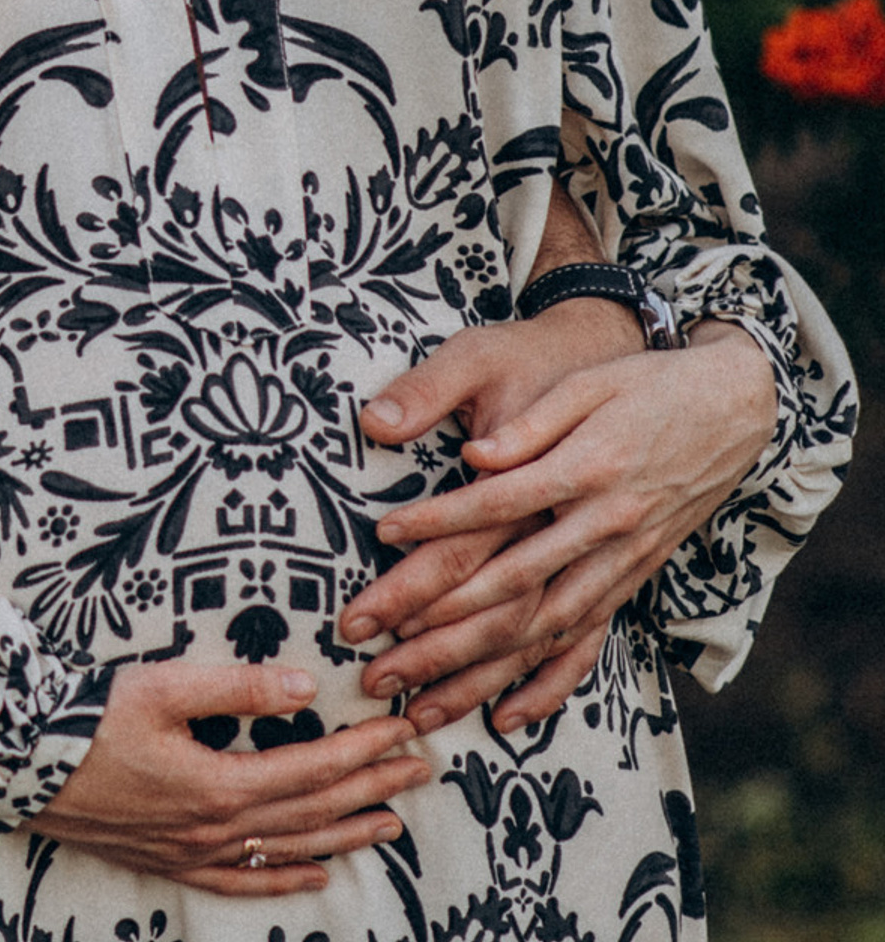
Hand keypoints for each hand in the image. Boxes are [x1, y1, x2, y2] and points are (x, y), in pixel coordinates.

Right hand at [29, 659, 426, 896]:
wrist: (26, 770)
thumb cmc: (88, 720)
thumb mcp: (161, 686)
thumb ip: (235, 687)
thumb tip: (304, 686)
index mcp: (221, 782)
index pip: (314, 766)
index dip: (363, 749)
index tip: (403, 731)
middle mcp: (220, 827)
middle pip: (314, 809)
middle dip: (371, 788)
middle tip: (420, 770)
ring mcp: (199, 852)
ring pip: (292, 849)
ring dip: (346, 835)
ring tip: (392, 823)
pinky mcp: (175, 862)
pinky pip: (245, 879)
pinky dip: (287, 879)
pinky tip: (316, 875)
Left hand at [343, 305, 642, 729]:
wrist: (729, 407)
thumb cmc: (640, 384)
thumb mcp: (584, 383)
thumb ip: (529, 423)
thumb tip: (473, 457)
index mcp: (587, 469)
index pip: (497, 503)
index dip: (440, 520)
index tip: (381, 535)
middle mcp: (606, 527)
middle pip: (510, 585)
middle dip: (437, 622)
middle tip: (370, 646)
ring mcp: (623, 562)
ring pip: (541, 629)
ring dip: (476, 668)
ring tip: (414, 700)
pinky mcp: (633, 580)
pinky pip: (587, 644)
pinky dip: (547, 684)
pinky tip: (506, 717)